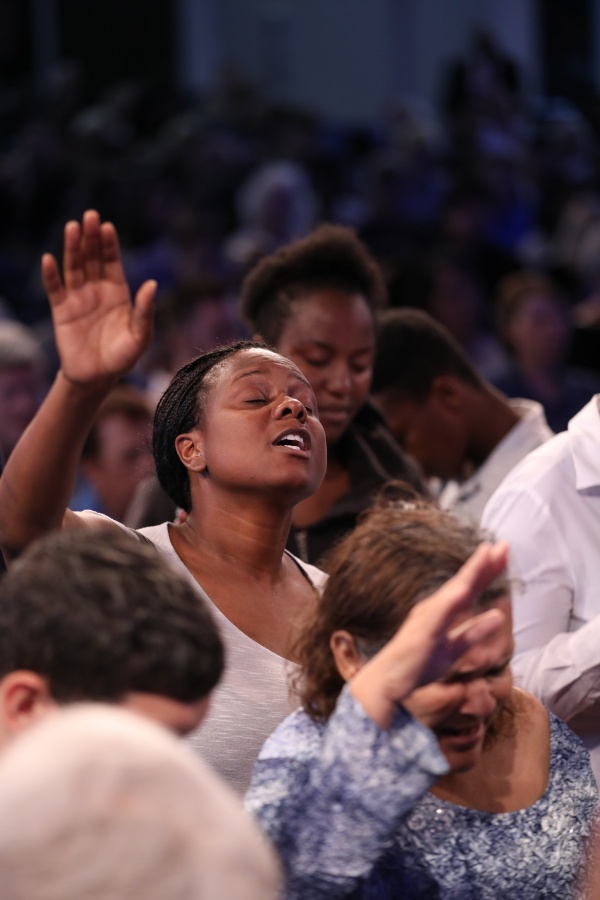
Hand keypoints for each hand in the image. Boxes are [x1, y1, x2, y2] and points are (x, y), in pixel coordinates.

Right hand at [41, 210, 155, 385]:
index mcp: (118, 292)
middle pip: (92, 258)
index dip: (109, 245)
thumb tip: (152, 284)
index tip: (107, 227)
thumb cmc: (123, 356)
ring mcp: (78, 298)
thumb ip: (145, 311)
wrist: (98, 378)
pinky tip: (49, 259)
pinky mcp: (61, 311)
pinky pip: (55, 289)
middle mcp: (97, 290)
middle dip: (91, 238)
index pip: (112, 262)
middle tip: (89, 216)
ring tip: (72, 227)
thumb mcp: (141, 336)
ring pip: (74, 267)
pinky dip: (51, 275)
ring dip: (72, 248)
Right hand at [350, 542, 507, 727]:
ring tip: (487, 554)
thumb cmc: (418, 664)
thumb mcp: (454, 650)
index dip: (487, 570)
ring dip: (471, 572)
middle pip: (464, 582)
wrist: (388, 681)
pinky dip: (452, 599)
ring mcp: (428, 617)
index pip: (469, 587)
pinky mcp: (422, 631)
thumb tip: (498, 616)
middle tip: (504, 544)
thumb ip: (474, 632)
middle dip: (484, 563)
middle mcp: (436, 608)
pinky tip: (465, 587)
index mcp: (444, 611)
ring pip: (454, 591)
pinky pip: (440, 614)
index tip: (504, 552)